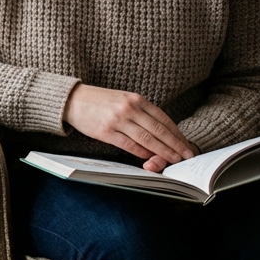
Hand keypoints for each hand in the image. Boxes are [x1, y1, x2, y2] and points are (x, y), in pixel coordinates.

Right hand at [62, 83, 196, 171]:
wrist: (72, 99)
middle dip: (175, 145)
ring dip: (162, 151)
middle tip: (186, 155)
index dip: (176, 134)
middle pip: (158, 130)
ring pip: (146, 138)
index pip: (163, 119)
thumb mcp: (123, 99)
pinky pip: (128, 144)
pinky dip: (140, 152)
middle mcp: (129, 108)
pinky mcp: (105, 131)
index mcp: (136, 99)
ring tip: (173, 159)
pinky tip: (149, 157)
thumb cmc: (99, 101)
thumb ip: (140, 112)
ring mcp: (117, 120)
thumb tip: (158, 131)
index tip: (186, 144)